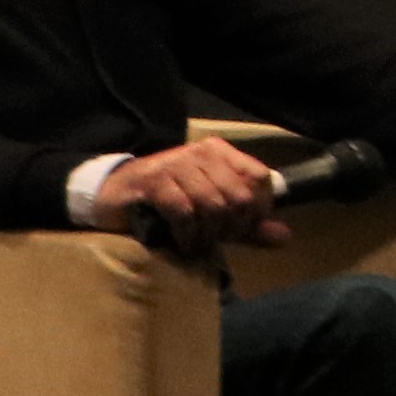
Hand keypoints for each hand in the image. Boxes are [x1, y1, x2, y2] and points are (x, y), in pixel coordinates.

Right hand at [100, 134, 286, 253]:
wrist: (111, 193)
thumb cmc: (165, 201)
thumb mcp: (211, 210)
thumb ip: (247, 224)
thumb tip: (284, 237)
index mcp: (220, 152)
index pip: (259, 178)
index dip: (257, 209)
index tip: (241, 229)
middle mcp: (201, 153)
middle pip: (238, 195)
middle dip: (231, 227)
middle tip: (216, 240)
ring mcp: (176, 164)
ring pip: (213, 205)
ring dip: (208, 234)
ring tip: (198, 243)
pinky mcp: (154, 182)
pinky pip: (184, 212)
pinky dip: (187, 235)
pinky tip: (183, 243)